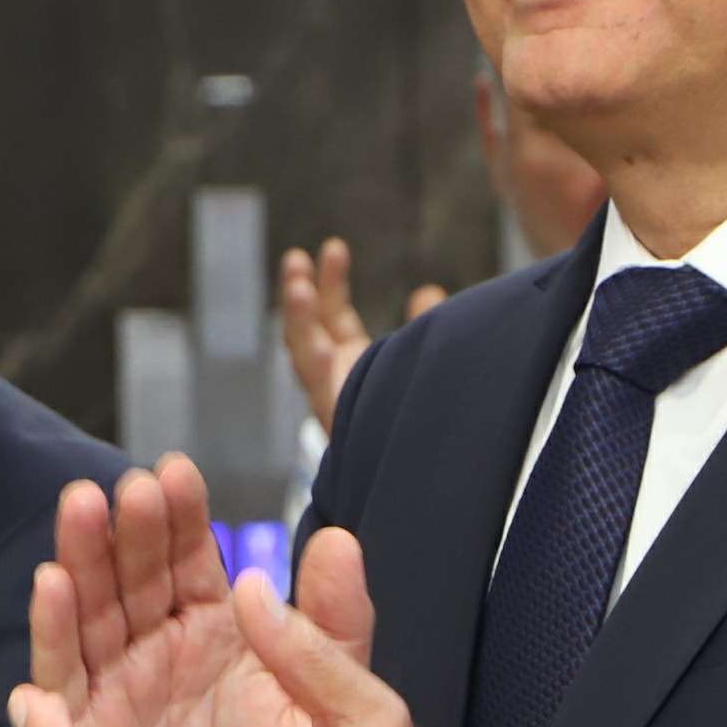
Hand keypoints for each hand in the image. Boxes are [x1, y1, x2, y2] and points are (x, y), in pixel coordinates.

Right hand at [276, 242, 447, 435]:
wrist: (421, 476)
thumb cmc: (423, 416)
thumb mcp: (425, 362)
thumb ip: (425, 326)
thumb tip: (428, 292)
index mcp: (352, 366)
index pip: (334, 320)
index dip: (331, 284)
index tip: (334, 249)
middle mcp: (335, 382)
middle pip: (307, 331)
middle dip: (299, 295)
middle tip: (298, 260)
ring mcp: (332, 399)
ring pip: (302, 353)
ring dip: (298, 317)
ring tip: (299, 282)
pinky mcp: (338, 418)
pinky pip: (320, 390)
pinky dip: (318, 367)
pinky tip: (323, 347)